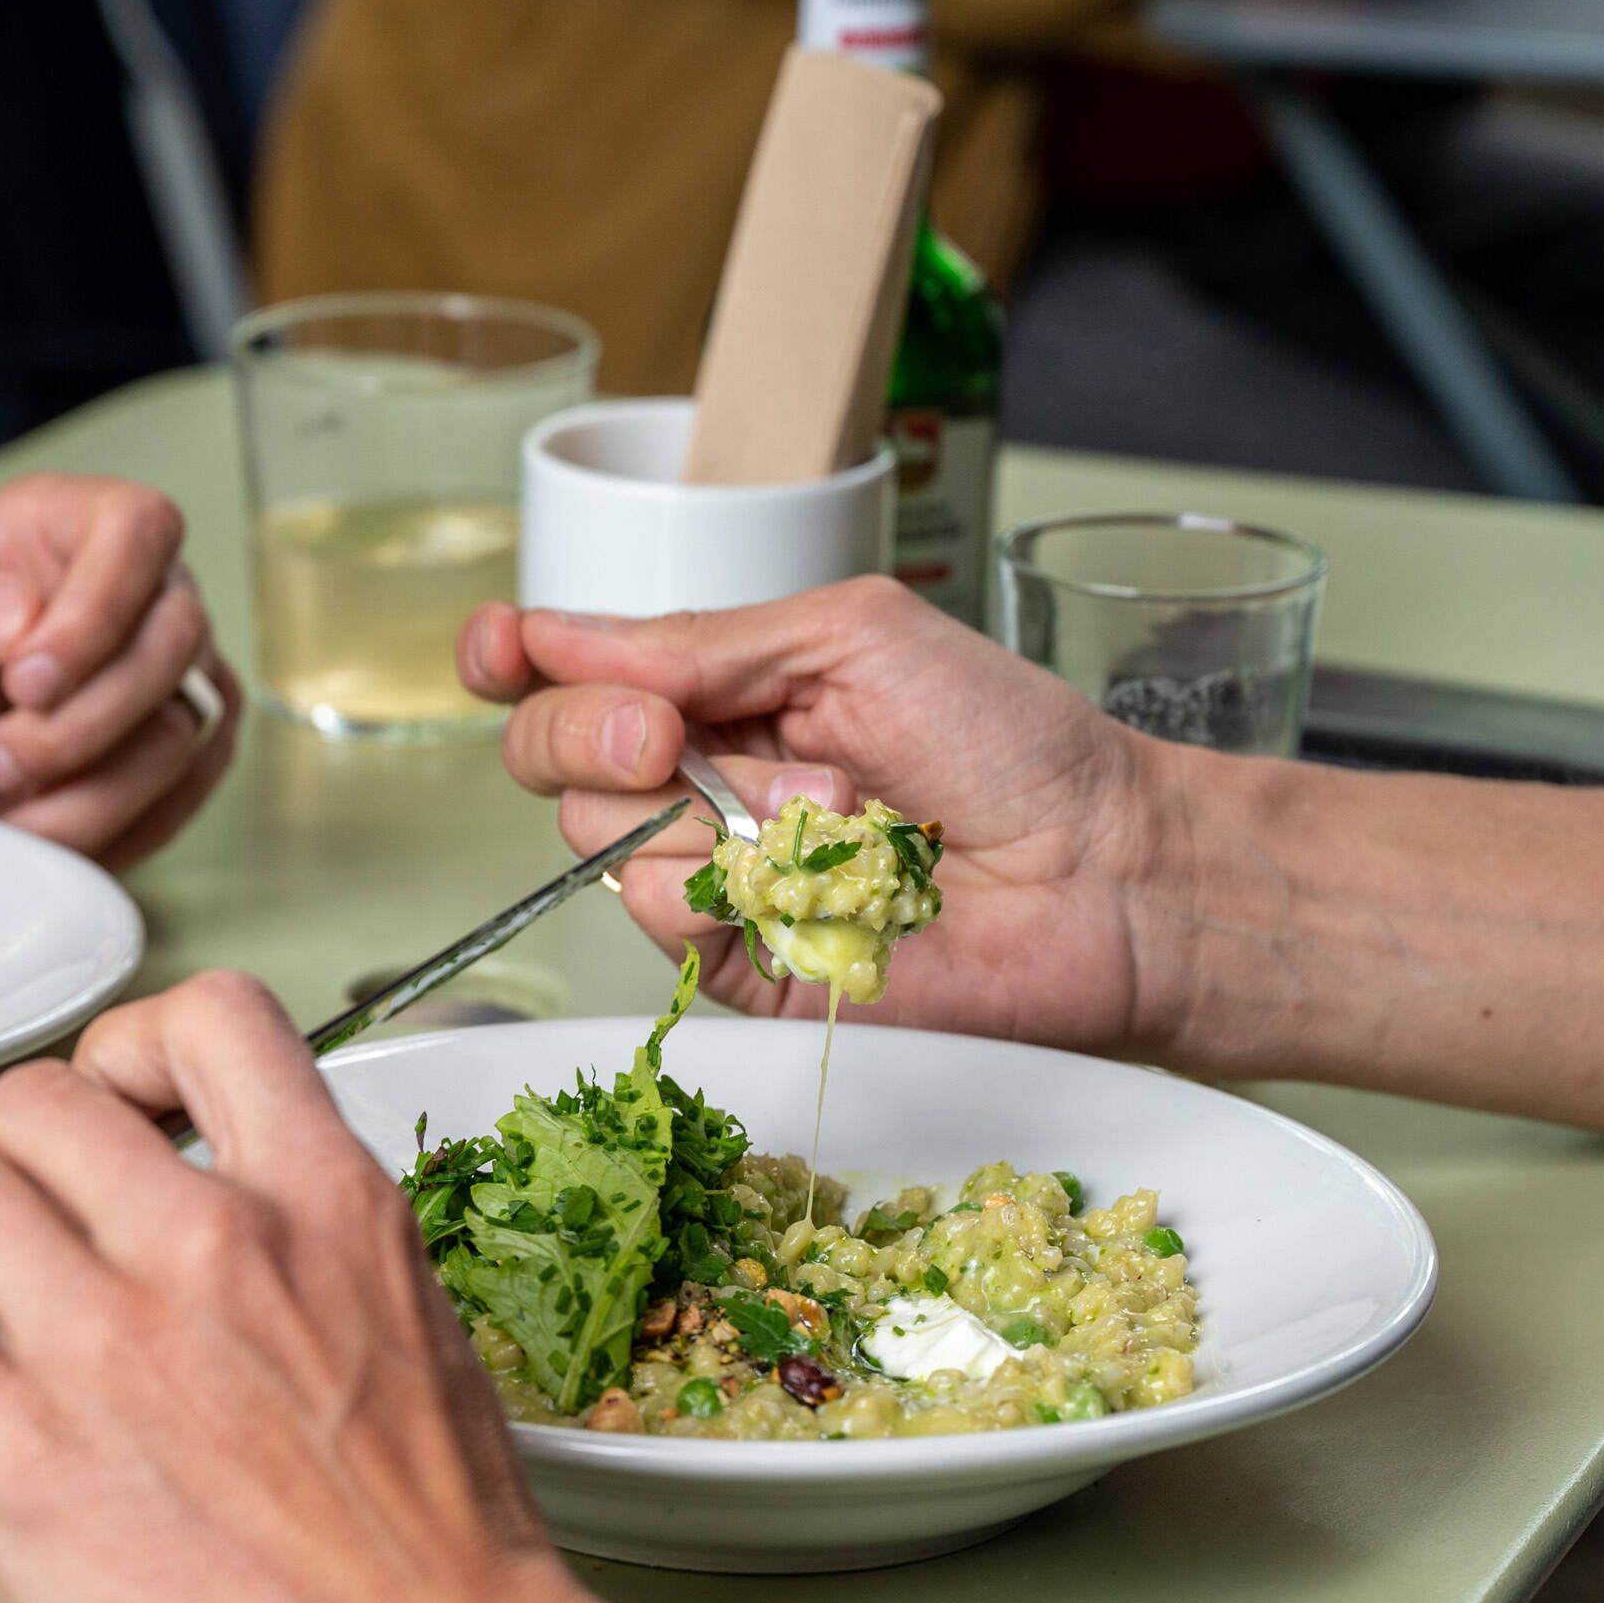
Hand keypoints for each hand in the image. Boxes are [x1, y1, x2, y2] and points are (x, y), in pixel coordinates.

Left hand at [0, 473, 239, 867]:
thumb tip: (13, 614)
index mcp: (59, 522)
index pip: (137, 529)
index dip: (96, 613)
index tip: (25, 683)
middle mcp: (137, 583)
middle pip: (176, 637)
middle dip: (83, 723)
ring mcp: (173, 666)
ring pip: (186, 728)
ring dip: (93, 790)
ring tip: (6, 796)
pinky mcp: (188, 743)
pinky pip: (186, 792)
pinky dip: (116, 827)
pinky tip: (46, 824)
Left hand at [0, 971, 606, 1602]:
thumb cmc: (444, 1576)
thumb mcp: (412, 1349)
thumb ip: (304, 1273)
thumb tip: (202, 1262)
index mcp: (328, 1212)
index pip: (210, 1023)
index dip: (135, 1050)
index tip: (113, 1103)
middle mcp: (212, 1244)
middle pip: (40, 1101)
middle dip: (1, 1148)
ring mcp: (106, 1339)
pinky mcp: (13, 1448)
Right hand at [464, 580, 1188, 1054]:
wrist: (1105, 873)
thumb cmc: (1010, 743)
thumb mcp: (851, 636)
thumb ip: (701, 638)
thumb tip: (556, 635)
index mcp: (718, 691)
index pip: (570, 673)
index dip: (513, 658)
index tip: (498, 649)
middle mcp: (698, 783)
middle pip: (550, 755)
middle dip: (591, 731)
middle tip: (668, 733)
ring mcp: (715, 877)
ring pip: (597, 839)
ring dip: (701, 813)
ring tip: (826, 810)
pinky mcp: (739, 967)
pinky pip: (659, 921)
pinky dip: (719, 893)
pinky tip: (810, 883)